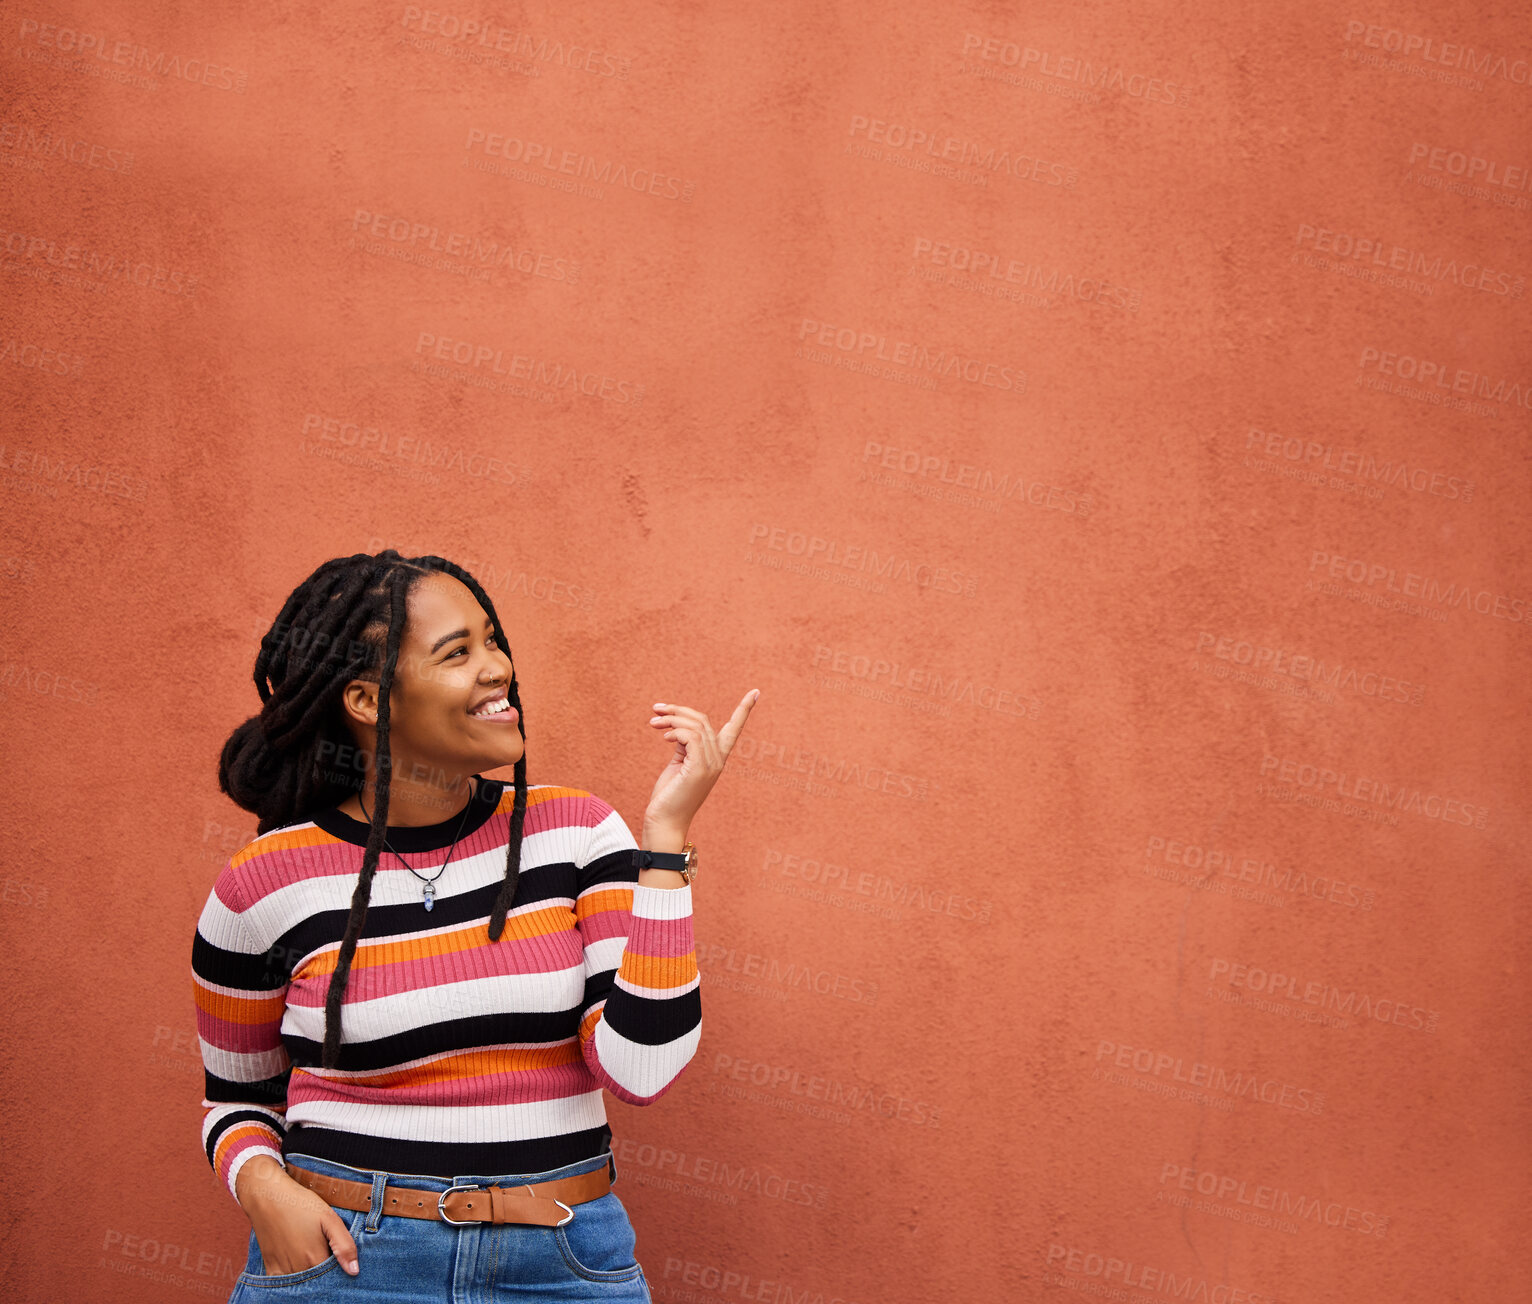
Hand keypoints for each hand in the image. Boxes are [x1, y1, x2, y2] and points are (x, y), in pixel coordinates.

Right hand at [237, 1158, 359, 1276]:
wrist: (268, 1197)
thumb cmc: (301, 1205)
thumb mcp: (328, 1218)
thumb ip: (344, 1245)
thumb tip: (354, 1271)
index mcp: (314, 1260)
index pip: (333, 1277)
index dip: (339, 1269)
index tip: (337, 1256)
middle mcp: (297, 1271)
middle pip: (317, 1281)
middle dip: (324, 1272)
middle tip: (324, 1249)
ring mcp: (282, 1272)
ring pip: (302, 1282)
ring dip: (310, 1273)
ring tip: (312, 1251)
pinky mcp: (270, 1269)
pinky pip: (285, 1282)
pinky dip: (294, 1275)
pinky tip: (298, 1259)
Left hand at [644, 689, 758, 834]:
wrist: (664, 823)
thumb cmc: (669, 796)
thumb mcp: (679, 765)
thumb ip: (684, 746)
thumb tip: (677, 726)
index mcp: (716, 759)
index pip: (734, 729)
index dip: (744, 710)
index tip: (755, 692)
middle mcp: (717, 760)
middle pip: (703, 721)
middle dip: (678, 710)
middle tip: (656, 709)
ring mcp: (710, 764)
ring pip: (696, 726)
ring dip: (672, 719)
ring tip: (653, 723)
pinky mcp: (699, 768)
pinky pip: (691, 737)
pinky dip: (675, 731)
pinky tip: (664, 737)